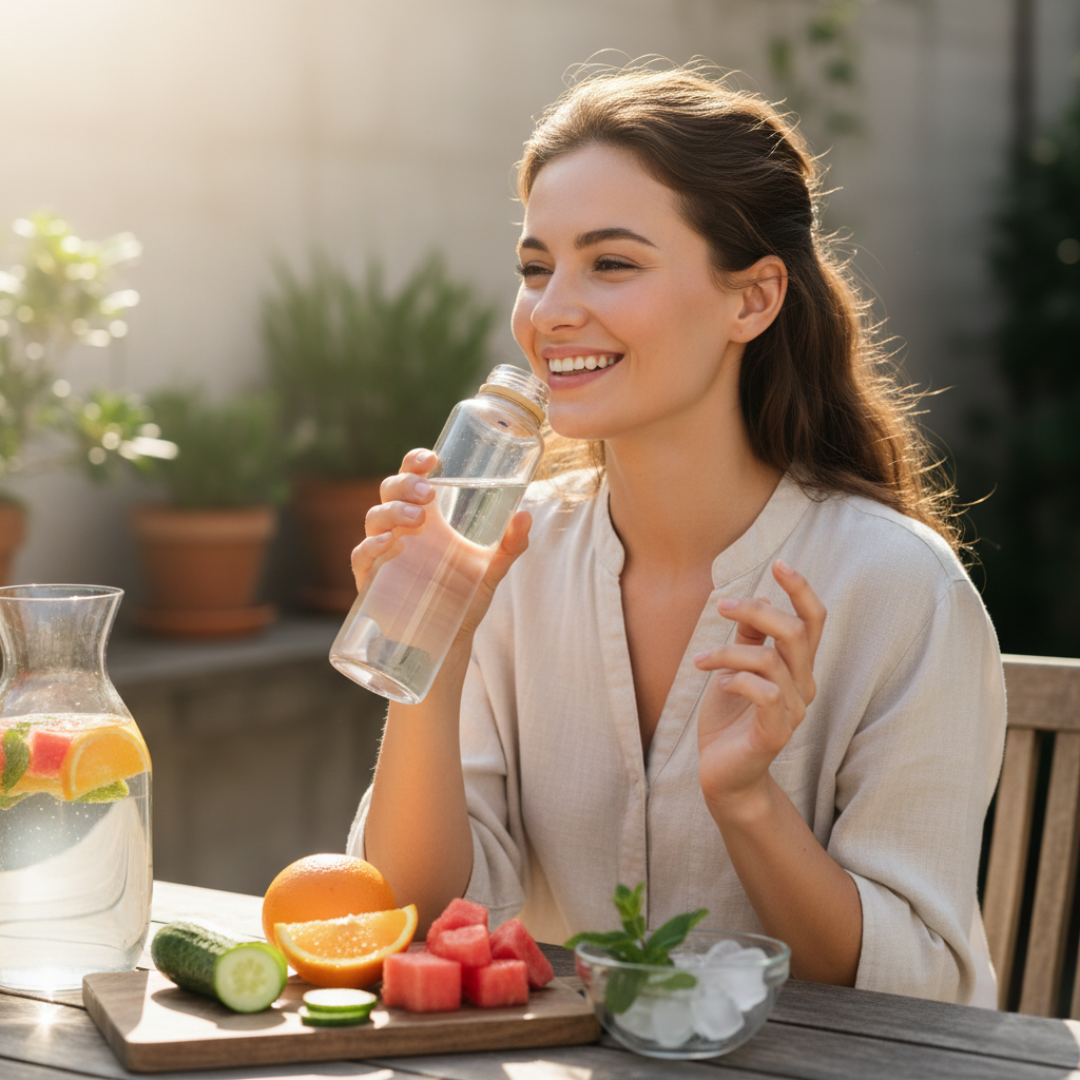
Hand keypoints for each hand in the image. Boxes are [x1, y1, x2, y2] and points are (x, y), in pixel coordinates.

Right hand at [350, 448, 531, 641]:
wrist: (448, 642)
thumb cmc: (465, 597)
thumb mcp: (492, 569)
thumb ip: (510, 545)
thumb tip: (525, 516)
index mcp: (427, 515)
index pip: (413, 476)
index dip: (415, 462)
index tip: (432, 459)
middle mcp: (401, 528)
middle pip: (390, 490)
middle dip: (405, 484)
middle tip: (427, 494)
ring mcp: (383, 552)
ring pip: (374, 517)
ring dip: (393, 512)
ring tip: (417, 519)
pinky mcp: (372, 579)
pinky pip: (362, 556)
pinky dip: (371, 546)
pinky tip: (388, 544)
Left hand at [693, 560, 825, 819]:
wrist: (723, 775)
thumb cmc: (730, 720)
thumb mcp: (735, 669)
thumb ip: (750, 639)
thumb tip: (758, 599)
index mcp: (797, 668)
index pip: (813, 621)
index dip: (801, 590)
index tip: (779, 564)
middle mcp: (802, 686)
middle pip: (795, 632)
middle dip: (756, 611)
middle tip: (720, 607)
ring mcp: (792, 712)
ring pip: (769, 660)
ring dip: (729, 651)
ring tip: (702, 660)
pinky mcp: (774, 734)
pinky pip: (763, 693)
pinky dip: (736, 679)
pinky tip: (719, 685)